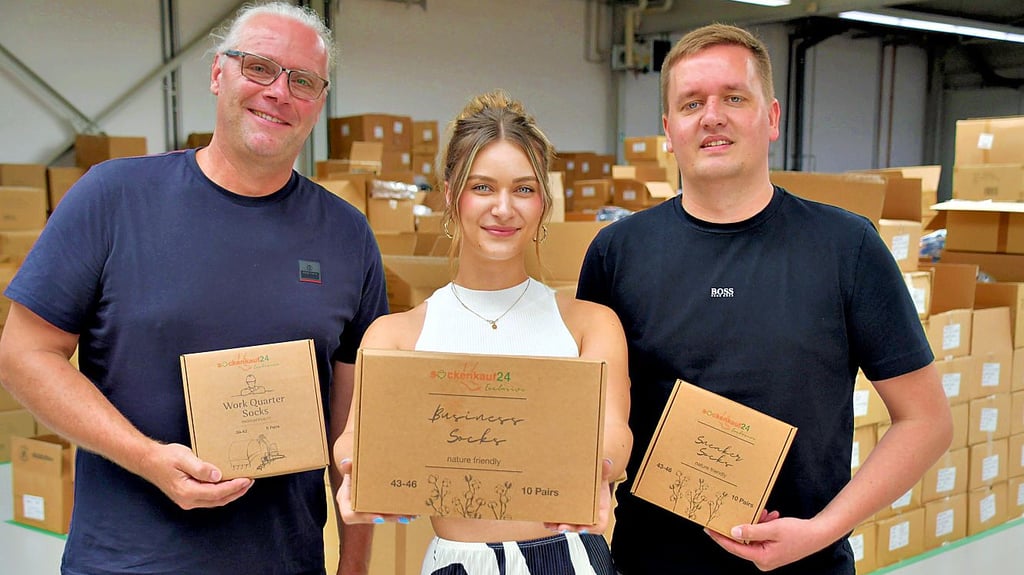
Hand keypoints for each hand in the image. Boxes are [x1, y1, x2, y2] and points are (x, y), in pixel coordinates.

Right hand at [136, 442, 252, 509]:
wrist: (149, 461)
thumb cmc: (165, 458)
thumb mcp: (184, 458)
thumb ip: (201, 468)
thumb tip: (218, 476)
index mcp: (187, 492)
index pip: (217, 493)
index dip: (234, 487)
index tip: (247, 479)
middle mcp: (188, 500)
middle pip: (219, 500)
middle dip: (237, 492)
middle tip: (250, 481)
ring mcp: (187, 501)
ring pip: (215, 501)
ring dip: (230, 493)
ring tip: (244, 482)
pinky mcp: (188, 497)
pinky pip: (209, 498)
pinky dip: (221, 492)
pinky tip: (228, 484)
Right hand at [335, 459, 416, 524]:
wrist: (356, 477)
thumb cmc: (352, 474)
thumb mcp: (350, 472)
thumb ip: (349, 469)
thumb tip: (346, 462)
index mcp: (347, 506)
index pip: (352, 516)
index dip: (365, 518)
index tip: (380, 517)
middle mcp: (358, 513)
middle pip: (373, 518)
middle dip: (389, 518)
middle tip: (403, 516)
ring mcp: (369, 513)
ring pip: (384, 517)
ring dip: (398, 517)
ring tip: (412, 515)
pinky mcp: (379, 511)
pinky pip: (390, 513)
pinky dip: (401, 513)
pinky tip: (413, 512)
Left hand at [543, 458, 613, 534]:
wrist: (589, 479)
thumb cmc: (597, 481)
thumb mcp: (602, 476)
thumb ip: (605, 471)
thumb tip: (606, 463)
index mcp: (600, 513)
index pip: (598, 526)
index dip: (590, 529)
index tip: (582, 528)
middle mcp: (587, 518)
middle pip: (579, 527)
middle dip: (569, 528)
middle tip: (561, 526)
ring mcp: (574, 517)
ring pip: (566, 525)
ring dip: (556, 526)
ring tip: (549, 523)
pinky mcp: (564, 514)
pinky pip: (557, 520)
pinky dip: (550, 520)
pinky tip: (544, 517)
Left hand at [704, 510, 829, 570]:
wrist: (818, 534)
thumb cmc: (799, 532)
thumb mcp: (773, 529)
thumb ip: (752, 530)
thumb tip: (733, 532)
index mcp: (762, 559)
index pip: (734, 548)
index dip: (720, 537)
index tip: (708, 528)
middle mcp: (763, 561)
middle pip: (742, 542)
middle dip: (741, 526)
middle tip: (732, 512)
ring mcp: (768, 556)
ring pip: (752, 537)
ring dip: (755, 524)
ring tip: (764, 513)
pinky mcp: (772, 550)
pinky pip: (761, 537)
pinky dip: (763, 526)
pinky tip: (770, 516)